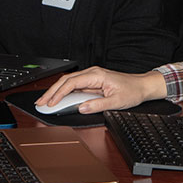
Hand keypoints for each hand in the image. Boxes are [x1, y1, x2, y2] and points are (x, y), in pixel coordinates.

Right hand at [36, 67, 166, 113]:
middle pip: (66, 81)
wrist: (142, 86)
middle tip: (40, 102)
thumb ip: (98, 105)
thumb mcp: (116, 101)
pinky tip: (58, 99)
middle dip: (51, 91)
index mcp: (96, 75)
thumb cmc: (132, 91)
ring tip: (45, 101)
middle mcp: (92, 73)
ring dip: (56, 91)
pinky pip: (74, 86)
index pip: (71, 83)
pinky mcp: (92, 82)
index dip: (59, 93)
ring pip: (68, 83)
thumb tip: (82, 108)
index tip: (51, 103)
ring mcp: (92, 77)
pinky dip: (64, 92)